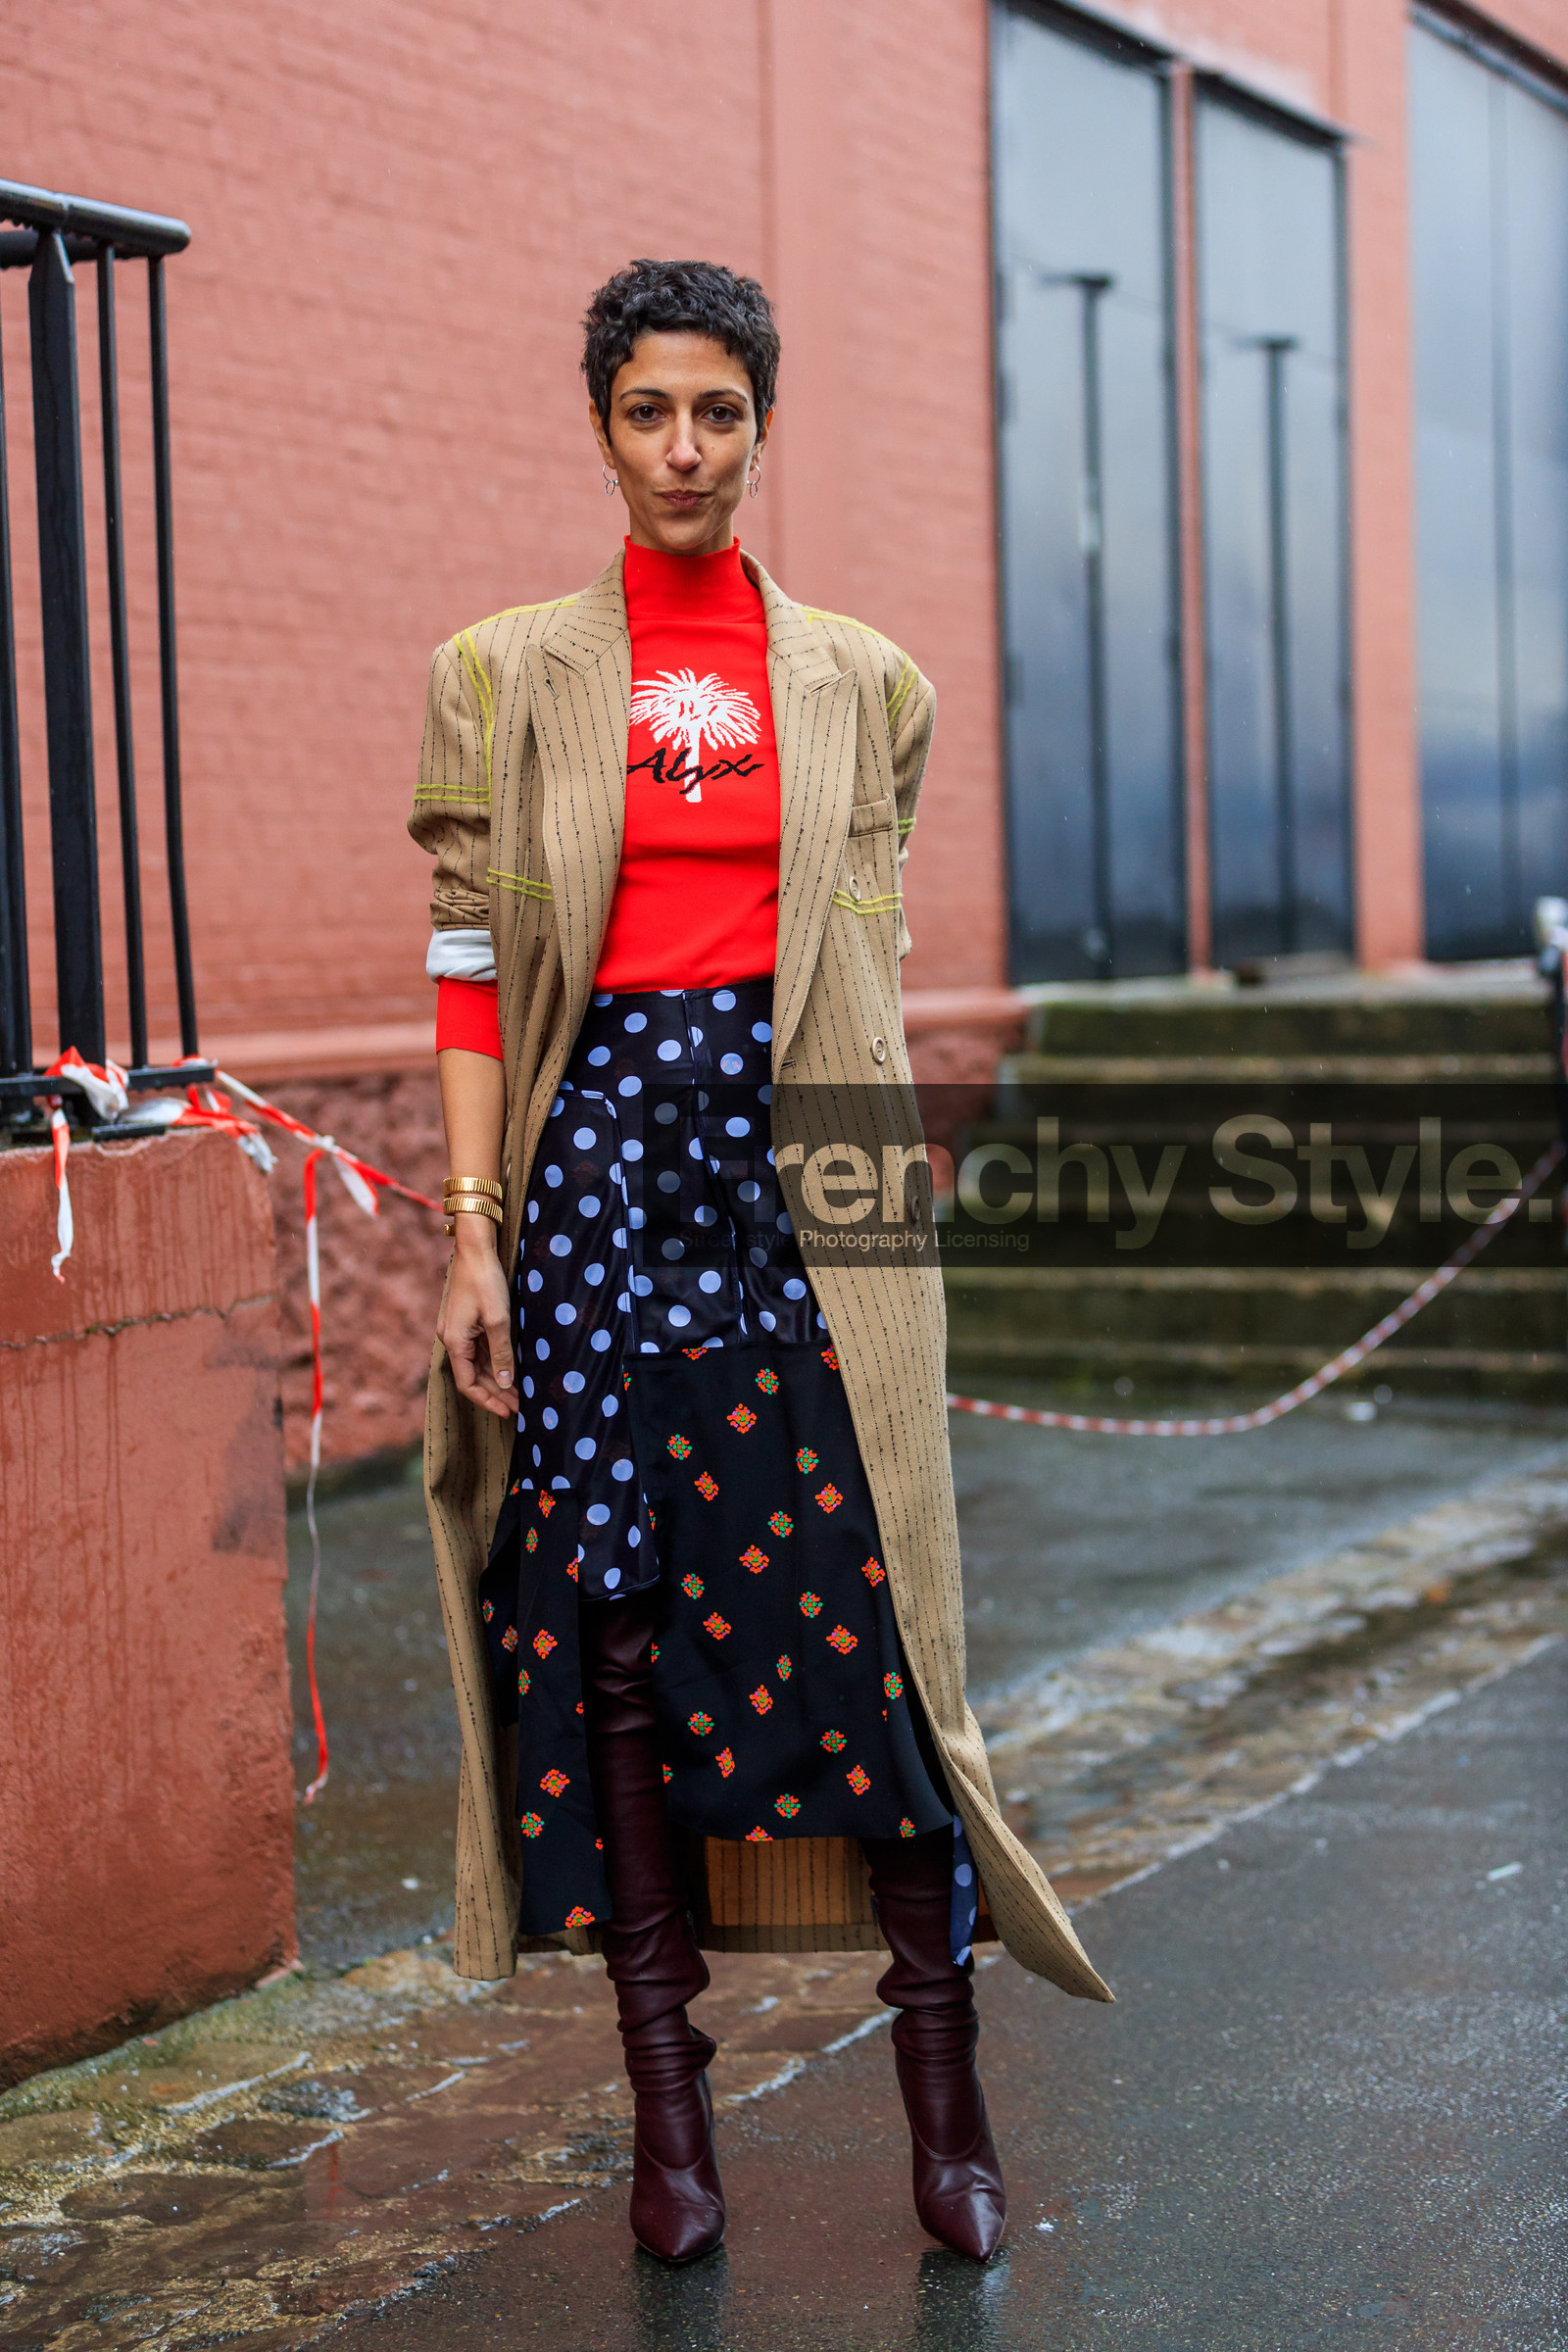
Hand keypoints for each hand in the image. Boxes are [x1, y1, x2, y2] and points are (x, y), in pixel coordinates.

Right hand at [437, 1222, 515, 1418]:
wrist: (475, 1249)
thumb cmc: (484, 1281)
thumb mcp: (498, 1319)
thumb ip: (501, 1352)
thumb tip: (506, 1381)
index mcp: (454, 1341)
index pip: (467, 1384)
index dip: (487, 1401)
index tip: (508, 1412)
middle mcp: (452, 1339)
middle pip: (473, 1376)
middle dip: (496, 1392)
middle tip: (521, 1406)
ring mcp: (458, 1330)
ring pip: (477, 1364)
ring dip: (497, 1378)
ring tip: (519, 1392)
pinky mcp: (466, 1321)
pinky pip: (479, 1349)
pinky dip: (494, 1361)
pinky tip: (511, 1367)